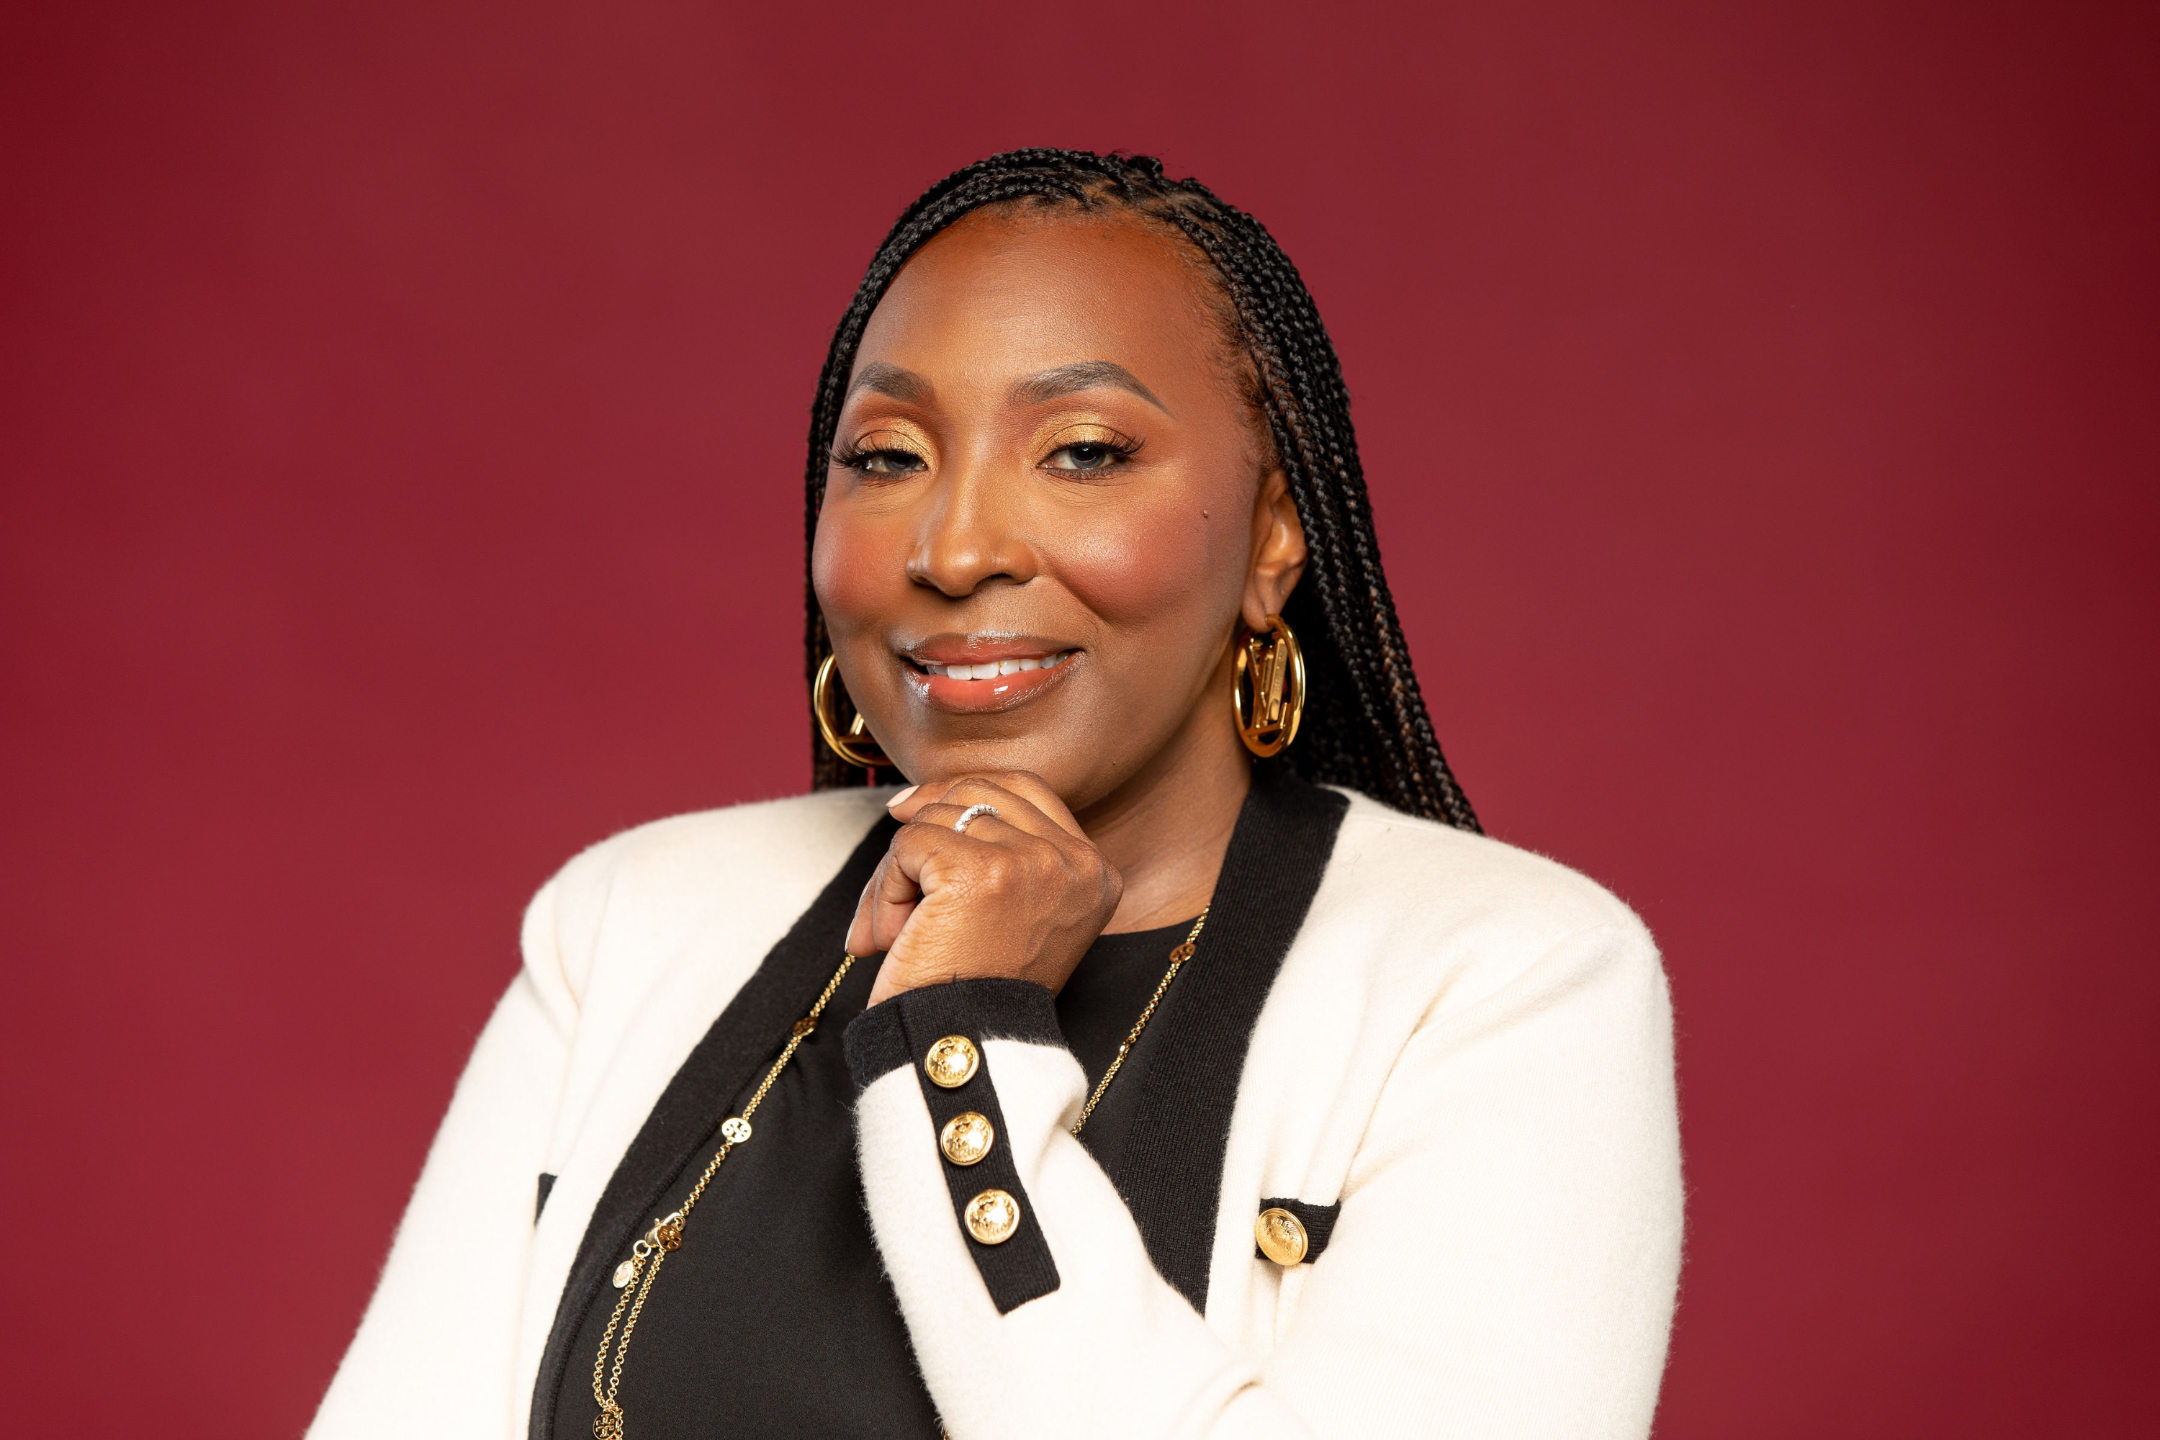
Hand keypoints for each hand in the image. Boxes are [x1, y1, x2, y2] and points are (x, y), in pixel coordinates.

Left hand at [849, 771, 1123, 1005]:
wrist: (959, 1049)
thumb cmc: (975, 990)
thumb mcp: (1013, 913)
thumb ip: (995, 850)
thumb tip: (913, 799)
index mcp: (1096, 872)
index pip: (1026, 789)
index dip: (963, 793)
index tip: (912, 813)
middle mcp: (1075, 862)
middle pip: (980, 792)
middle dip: (925, 828)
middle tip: (896, 885)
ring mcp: (1030, 862)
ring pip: (937, 819)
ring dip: (898, 875)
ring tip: (898, 933)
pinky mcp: (978, 871)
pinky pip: (907, 844)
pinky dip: (884, 890)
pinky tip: (891, 937)